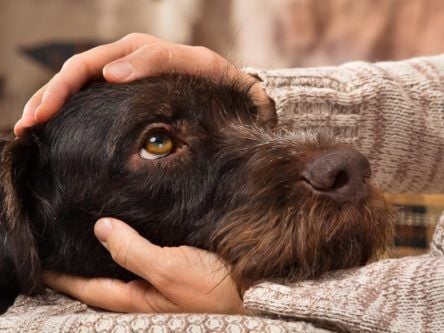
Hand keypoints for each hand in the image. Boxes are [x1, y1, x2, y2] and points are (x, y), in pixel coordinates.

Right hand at [16, 33, 271, 135]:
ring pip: (79, 91)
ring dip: (52, 108)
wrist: (234, 94)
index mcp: (134, 52)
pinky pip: (94, 104)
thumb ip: (157, 62)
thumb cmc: (217, 80)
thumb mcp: (196, 64)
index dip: (60, 89)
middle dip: (47, 100)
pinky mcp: (128, 101)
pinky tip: (59, 132)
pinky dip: (72, 116)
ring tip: (31, 132)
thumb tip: (111, 73)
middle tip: (26, 128)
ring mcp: (124, 82)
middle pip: (73, 77)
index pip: (85, 66)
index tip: (41, 115)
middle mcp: (124, 64)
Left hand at [43, 218, 243, 313]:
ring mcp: (160, 283)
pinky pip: (145, 257)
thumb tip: (101, 229)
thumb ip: (133, 251)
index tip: (43, 262)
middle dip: (81, 263)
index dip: (63, 275)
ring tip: (90, 234)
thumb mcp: (170, 270)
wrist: (254, 292)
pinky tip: (132, 231)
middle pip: (103, 278)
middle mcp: (144, 293)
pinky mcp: (177, 270)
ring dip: (106, 252)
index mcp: (138, 299)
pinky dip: (131, 246)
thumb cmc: (214, 289)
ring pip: (124, 266)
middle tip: (61, 243)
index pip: (89, 287)